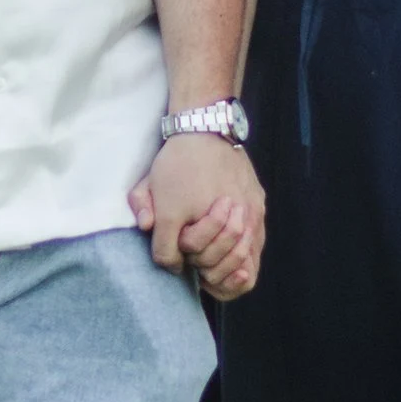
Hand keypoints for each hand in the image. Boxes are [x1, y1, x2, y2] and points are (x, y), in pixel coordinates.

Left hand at [129, 134, 265, 299]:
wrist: (207, 132)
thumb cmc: (178, 161)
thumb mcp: (149, 183)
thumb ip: (142, 208)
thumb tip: (147, 230)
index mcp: (181, 211)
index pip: (173, 256)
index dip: (169, 261)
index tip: (173, 255)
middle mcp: (215, 214)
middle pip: (206, 261)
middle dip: (197, 265)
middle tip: (194, 259)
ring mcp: (241, 213)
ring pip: (234, 259)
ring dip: (221, 269)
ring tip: (213, 267)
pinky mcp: (257, 210)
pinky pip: (255, 250)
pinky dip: (244, 266)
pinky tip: (237, 270)